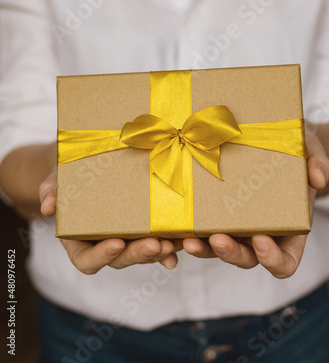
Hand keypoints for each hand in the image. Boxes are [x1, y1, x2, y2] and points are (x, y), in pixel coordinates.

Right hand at [39, 169, 181, 273]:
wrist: (89, 165)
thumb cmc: (68, 176)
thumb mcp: (56, 180)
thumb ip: (50, 193)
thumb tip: (48, 207)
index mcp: (79, 242)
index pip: (86, 260)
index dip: (101, 256)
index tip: (114, 242)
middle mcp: (104, 245)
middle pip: (120, 260)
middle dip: (137, 254)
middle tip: (154, 244)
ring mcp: (126, 239)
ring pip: (142, 254)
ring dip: (159, 251)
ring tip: (173, 242)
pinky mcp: (144, 230)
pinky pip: (158, 243)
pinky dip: (171, 246)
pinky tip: (184, 242)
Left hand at [183, 121, 328, 278]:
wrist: (272, 142)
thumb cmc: (296, 152)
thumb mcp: (311, 152)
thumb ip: (319, 163)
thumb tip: (318, 177)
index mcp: (288, 230)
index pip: (284, 261)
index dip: (274, 259)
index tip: (261, 239)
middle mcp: (260, 234)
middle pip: (247, 259)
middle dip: (231, 253)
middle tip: (219, 239)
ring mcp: (235, 226)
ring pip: (218, 250)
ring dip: (204, 250)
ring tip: (190, 239)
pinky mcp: (213, 213)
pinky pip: (200, 230)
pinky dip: (188, 234)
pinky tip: (175, 228)